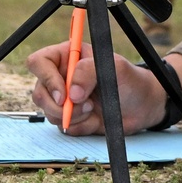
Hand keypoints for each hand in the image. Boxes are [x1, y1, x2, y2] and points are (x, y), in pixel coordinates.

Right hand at [26, 42, 165, 134]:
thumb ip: (89, 72)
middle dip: (58, 104)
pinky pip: (62, 126)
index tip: (63, 94)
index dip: (46, 78)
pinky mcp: (70, 117)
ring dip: (71, 116)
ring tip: (92, 109)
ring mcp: (64, 98)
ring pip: (48, 111)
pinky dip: (78, 126)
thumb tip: (71, 94)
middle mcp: (61, 76)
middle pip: (39, 91)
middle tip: (84, 105)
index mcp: (68, 56)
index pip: (39, 62)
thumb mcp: (114, 67)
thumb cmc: (129, 79)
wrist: (142, 106)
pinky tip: (94, 119)